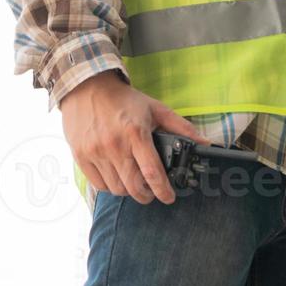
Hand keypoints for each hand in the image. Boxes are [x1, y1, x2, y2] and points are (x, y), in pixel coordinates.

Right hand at [58, 71, 213, 204]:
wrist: (87, 87)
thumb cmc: (123, 100)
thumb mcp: (155, 108)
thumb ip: (181, 127)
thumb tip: (205, 143)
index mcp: (136, 133)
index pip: (152, 172)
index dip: (163, 190)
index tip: (169, 197)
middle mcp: (114, 145)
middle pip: (134, 187)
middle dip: (147, 195)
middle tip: (151, 192)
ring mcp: (95, 152)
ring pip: (116, 189)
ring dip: (128, 190)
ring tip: (133, 181)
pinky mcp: (81, 156)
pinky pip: (98, 185)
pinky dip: (110, 186)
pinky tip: (116, 176)